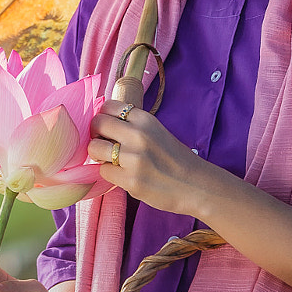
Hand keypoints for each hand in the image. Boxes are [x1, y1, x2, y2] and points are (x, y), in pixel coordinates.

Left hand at [84, 103, 212, 216]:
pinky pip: (104, 172)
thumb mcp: (156, 132)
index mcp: (146, 120)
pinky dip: (109, 174)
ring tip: (110, 160)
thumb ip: (132, 126)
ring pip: (95, 148)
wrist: (196, 185)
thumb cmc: (175, 159)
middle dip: (95, 134)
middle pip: (98, 124)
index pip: (109, 106)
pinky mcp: (131, 181)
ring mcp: (134, 159)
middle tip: (103, 143)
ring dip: (98, 155)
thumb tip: (102, 121)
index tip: (106, 127)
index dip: (103, 116)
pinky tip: (123, 175)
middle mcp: (138, 135)